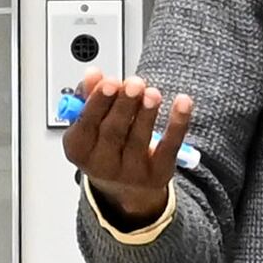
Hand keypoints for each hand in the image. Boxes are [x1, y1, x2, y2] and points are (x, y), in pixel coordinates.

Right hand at [62, 70, 193, 227]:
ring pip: (140, 139)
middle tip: (135, 84)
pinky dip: (178, 123)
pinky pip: (170, 146)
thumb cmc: (106, 146)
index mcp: (80, 149)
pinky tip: (182, 102)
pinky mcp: (158, 173)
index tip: (110, 82)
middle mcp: (102, 165)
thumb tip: (93, 74)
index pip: (86, 125)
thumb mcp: (91, 124)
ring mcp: (131, 173)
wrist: (126, 188)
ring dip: (147, 113)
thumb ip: (90, 97)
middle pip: (113, 133)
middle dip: (125, 105)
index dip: (98, 102)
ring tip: (152, 93)